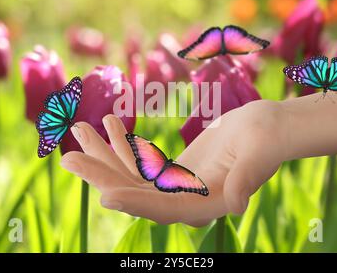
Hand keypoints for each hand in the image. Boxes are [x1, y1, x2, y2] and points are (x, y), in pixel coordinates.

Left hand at [60, 100, 287, 226]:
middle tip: (68, 155)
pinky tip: (112, 128)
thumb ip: (245, 180)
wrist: (268, 128)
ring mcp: (176, 186)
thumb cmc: (267, 140)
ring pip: (132, 176)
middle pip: (135, 192)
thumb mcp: (258, 156)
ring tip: (81, 129)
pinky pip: (142, 162)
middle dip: (102, 174)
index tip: (103, 192)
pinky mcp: (174, 170)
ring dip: (105, 155)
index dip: (134, 202)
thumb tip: (236, 205)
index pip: (163, 208)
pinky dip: (124, 146)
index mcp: (204, 204)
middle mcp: (184, 201)